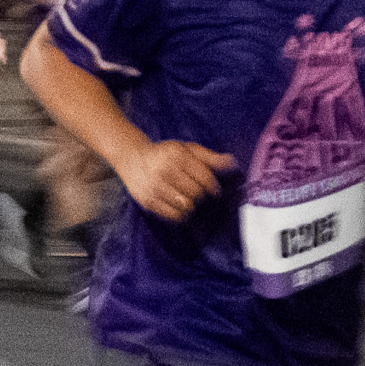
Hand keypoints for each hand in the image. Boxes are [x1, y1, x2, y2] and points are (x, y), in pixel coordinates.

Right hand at [116, 139, 236, 220]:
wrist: (131, 158)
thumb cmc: (165, 154)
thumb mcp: (187, 149)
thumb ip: (209, 157)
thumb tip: (233, 163)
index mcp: (177, 155)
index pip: (204, 177)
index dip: (213, 187)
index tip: (215, 190)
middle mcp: (164, 170)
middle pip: (196, 193)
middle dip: (202, 196)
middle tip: (200, 194)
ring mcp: (154, 187)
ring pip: (185, 206)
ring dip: (192, 205)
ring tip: (190, 200)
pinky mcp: (147, 201)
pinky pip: (172, 215)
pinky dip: (181, 214)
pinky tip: (181, 206)